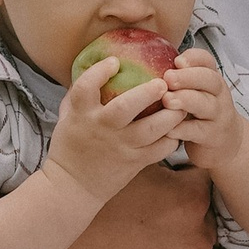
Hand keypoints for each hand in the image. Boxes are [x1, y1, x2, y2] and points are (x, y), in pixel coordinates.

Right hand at [15, 160, 237, 248]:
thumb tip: (175, 159)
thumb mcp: (123, 175)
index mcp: (188, 202)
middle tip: (156, 224)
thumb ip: (159, 167)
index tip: (175, 190)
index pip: (204, 187)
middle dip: (187, 224)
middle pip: (205, 226)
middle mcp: (195, 240)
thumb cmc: (85, 215)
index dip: (188, 187)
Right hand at [44, 53, 186, 209]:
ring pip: (150, 130)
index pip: (85, 87)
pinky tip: (178, 129)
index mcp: (81, 114)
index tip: (114, 61)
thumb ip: (78, 94)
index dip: (99, 72)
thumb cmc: (70, 147)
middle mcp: (101, 129)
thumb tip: (94, 65)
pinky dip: (172, 139)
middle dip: (146, 93)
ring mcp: (119, 147)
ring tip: (181, 104)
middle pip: (124, 107)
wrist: (73, 187)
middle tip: (163, 83)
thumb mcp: (66, 117)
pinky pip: (159, 150)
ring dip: (170, 116)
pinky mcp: (134, 163)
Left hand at [162, 44, 243, 171]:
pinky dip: (184, 129)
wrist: (226, 142)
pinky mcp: (212, 136)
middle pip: (209, 79)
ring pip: (206, 105)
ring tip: (167, 100)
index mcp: (211, 78)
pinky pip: (199, 131)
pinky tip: (168, 129)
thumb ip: (175, 78)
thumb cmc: (199, 111)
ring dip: (186, 100)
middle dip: (188, 77)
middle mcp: (218, 94)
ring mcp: (218, 115)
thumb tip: (135, 62)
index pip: (207, 61)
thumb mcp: (194, 91)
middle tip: (168, 78)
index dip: (193, 58)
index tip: (177, 60)